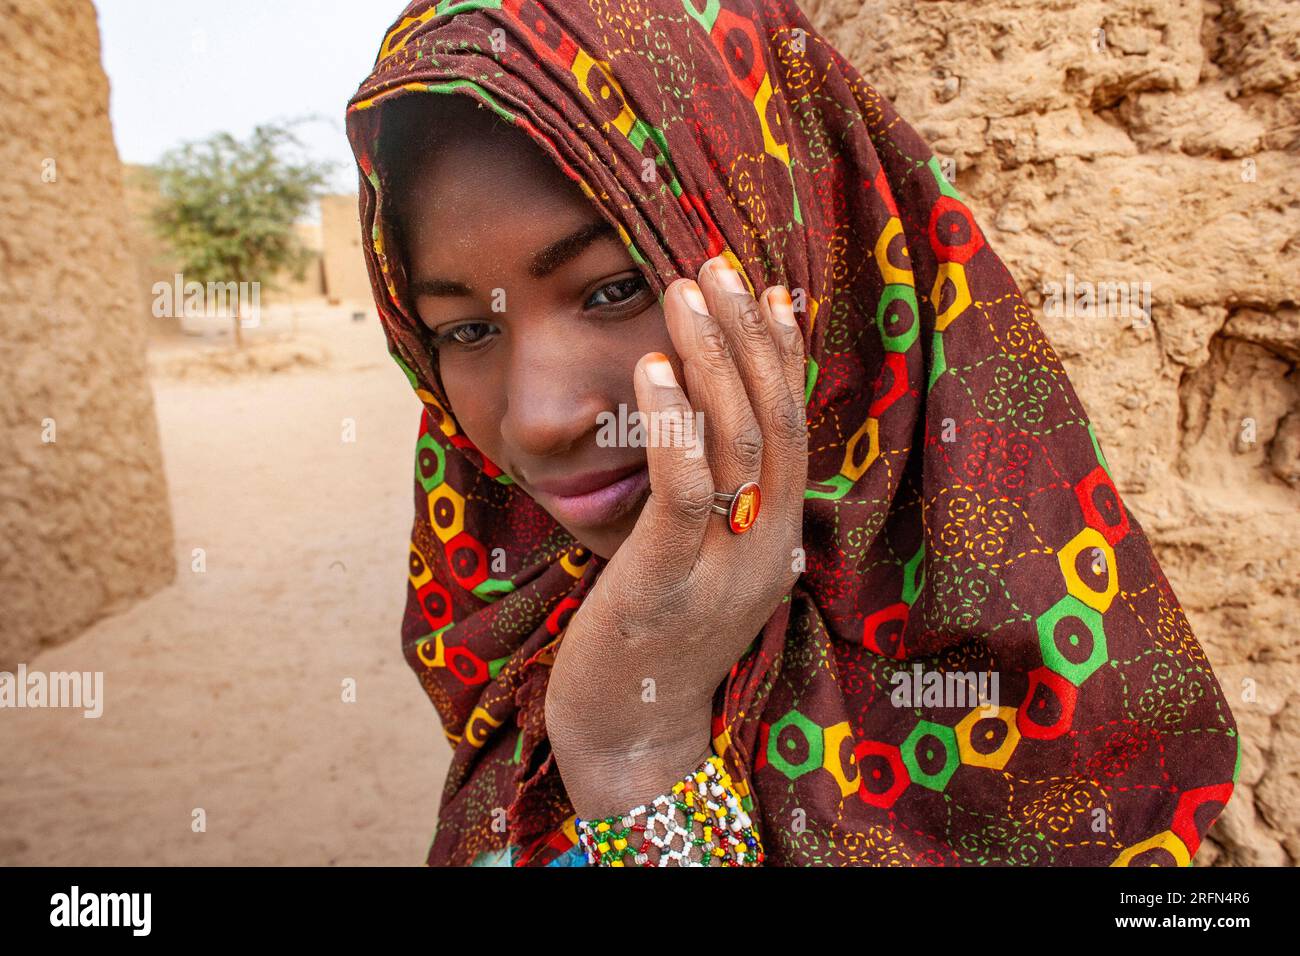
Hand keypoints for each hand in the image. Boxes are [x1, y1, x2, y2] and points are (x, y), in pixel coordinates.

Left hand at [545, 255, 807, 818]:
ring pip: (733, 443)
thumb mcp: (709, 567)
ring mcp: (722, 569)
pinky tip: (650, 368)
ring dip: (710, 359)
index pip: (792, 430)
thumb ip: (727, 509)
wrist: (633, 738)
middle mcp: (765, 549)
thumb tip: (725, 440)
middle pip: (773, 422)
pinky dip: (672, 425)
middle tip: (718, 265)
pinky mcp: (666, 585)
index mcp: (777, 539)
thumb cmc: (660, 642)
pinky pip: (683, 491)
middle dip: (747, 336)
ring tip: (684, 290)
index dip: (782, 356)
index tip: (766, 290)